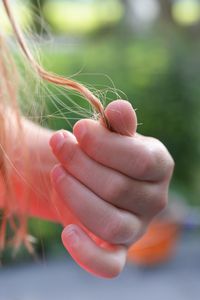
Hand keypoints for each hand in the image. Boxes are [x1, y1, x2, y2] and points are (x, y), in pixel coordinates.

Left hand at [49, 100, 173, 277]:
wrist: (94, 177)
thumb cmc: (104, 152)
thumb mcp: (112, 133)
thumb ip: (117, 123)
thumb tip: (118, 108)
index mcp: (159, 166)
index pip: (140, 160)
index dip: (104, 145)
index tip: (77, 129)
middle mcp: (155, 200)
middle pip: (118, 188)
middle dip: (80, 163)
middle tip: (58, 144)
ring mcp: (137, 228)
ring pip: (110, 223)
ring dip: (76, 196)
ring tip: (57, 173)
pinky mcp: (118, 249)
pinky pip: (110, 265)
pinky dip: (87, 254)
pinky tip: (67, 233)